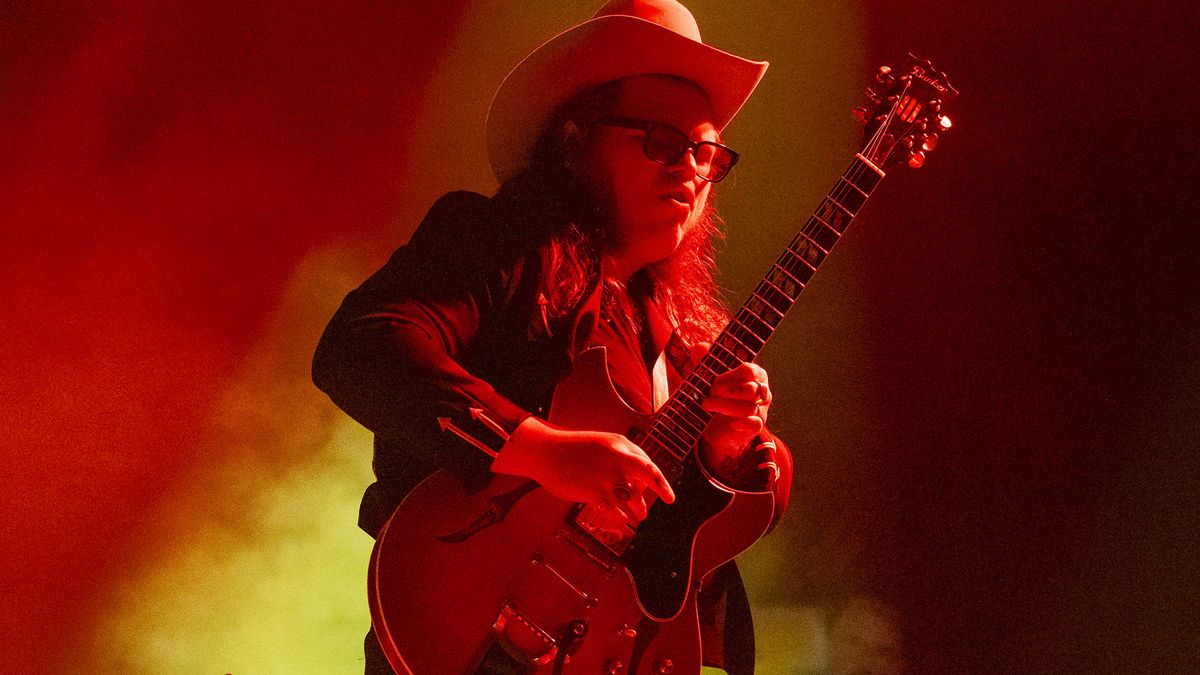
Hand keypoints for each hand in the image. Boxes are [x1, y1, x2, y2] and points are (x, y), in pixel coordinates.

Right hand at [492, 417, 675, 524]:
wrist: (545, 452)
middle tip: (669, 500)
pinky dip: (622, 517)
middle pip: (649, 473)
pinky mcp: (594, 493)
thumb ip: (620, 456)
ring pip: (633, 497)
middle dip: (662, 487)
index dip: (656, 478)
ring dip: (639, 508)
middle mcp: (617, 458)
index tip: (663, 490)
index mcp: (619, 443)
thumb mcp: (601, 444)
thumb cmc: (572, 449)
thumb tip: (638, 478)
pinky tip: (623, 519)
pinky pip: (615, 511)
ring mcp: (606, 476)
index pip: (646, 461)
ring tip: (641, 514)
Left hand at [692, 343, 771, 474]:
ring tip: (706, 404)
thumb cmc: (716, 394)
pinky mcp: (754, 427)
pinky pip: (755, 424)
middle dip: (727, 391)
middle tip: (710, 393)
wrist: (715, 426)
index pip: (749, 370)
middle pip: (750, 389)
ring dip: (724, 406)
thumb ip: (703, 361)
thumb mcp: (707, 376)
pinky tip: (731, 422)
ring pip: (749, 408)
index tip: (714, 381)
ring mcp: (761, 410)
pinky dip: (742, 422)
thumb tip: (701, 347)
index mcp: (755, 374)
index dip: (729, 375)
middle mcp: (762, 391)